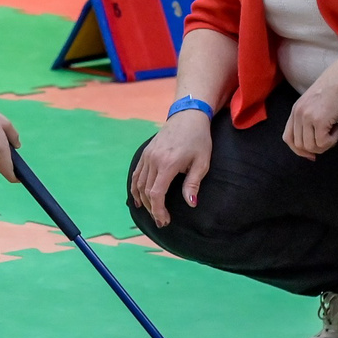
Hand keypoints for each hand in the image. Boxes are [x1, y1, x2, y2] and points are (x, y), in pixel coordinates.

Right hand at [129, 111, 213, 225]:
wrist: (188, 116)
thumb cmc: (198, 139)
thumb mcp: (202, 162)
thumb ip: (193, 184)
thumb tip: (191, 203)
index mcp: (168, 164)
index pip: (156, 193)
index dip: (158, 210)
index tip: (164, 220)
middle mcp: (154, 160)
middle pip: (146, 191)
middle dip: (153, 209)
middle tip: (161, 221)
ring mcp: (147, 156)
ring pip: (139, 184)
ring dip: (144, 201)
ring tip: (153, 212)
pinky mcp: (146, 153)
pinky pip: (136, 174)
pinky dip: (135, 188)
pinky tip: (139, 199)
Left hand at [283, 60, 337, 158]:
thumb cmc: (335, 90)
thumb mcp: (314, 104)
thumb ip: (309, 119)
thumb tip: (313, 142)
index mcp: (295, 110)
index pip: (288, 138)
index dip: (299, 150)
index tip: (312, 154)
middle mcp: (298, 114)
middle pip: (300, 146)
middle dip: (316, 148)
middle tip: (329, 137)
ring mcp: (307, 117)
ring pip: (311, 147)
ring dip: (325, 144)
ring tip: (333, 130)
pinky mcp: (319, 120)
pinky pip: (322, 143)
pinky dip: (332, 141)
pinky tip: (337, 128)